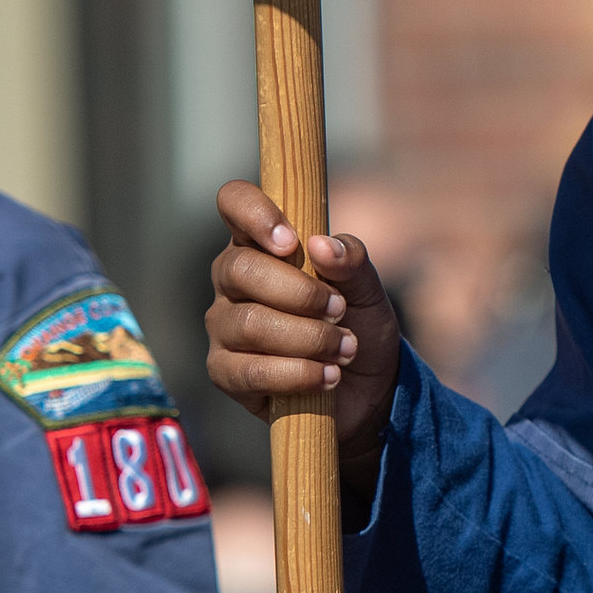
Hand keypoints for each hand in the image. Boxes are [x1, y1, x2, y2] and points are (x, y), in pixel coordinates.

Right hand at [205, 181, 402, 494]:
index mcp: (261, 243)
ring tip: (345, 349)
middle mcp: (232, 280)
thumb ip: (352, 260)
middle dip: (301, 293)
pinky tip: (328, 377)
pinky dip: (298, 374)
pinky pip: (250, 371)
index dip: (254, 213)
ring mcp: (223, 326)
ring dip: (308, 338)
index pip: (234, 203)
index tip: (292, 242)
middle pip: (241, 269)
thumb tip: (322, 245)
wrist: (367, 389)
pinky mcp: (224, 371)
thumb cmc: (358, 325)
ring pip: (249, 323)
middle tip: (340, 312)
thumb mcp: (369, 290)